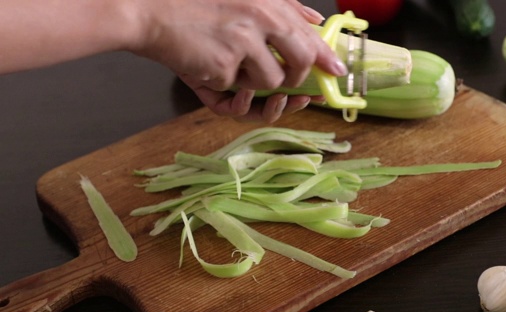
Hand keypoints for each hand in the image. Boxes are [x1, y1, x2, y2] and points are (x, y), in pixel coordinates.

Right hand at [132, 0, 345, 121]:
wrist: (149, 12)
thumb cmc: (193, 5)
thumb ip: (282, 6)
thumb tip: (314, 21)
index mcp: (267, 3)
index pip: (309, 34)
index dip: (326, 56)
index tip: (337, 71)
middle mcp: (260, 19)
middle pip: (301, 61)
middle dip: (297, 77)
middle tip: (286, 81)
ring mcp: (243, 43)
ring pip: (271, 82)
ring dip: (254, 82)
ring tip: (229, 62)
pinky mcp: (225, 66)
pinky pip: (238, 89)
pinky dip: (225, 84)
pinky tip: (208, 64)